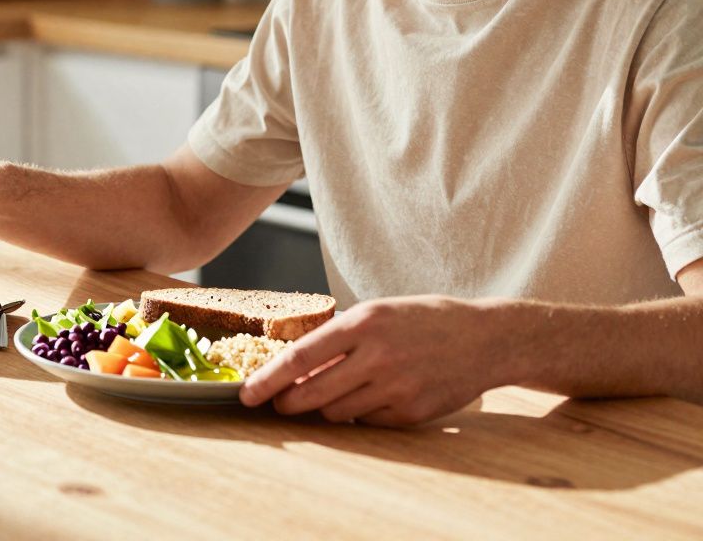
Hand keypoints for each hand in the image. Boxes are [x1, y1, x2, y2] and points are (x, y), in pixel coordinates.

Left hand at [239, 296, 509, 425]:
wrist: (487, 338)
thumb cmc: (425, 320)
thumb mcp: (378, 312)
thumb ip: (339, 336)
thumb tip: (294, 366)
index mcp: (364, 322)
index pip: (301, 358)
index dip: (268, 380)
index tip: (247, 394)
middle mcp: (378, 356)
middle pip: (312, 394)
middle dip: (287, 403)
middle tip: (279, 403)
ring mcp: (396, 387)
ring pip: (336, 413)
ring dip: (324, 408)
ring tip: (333, 391)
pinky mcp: (412, 412)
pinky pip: (366, 422)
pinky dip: (359, 413)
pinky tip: (372, 395)